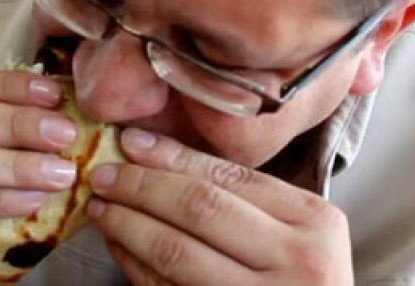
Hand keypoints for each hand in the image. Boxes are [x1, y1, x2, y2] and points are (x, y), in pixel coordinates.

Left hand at [86, 128, 352, 285]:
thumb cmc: (304, 283)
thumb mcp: (299, 236)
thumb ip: (248, 202)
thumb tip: (160, 157)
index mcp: (314, 221)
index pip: (229, 176)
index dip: (172, 156)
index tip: (131, 142)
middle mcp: (296, 259)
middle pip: (199, 207)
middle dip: (141, 186)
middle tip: (104, 175)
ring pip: (175, 251)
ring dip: (127, 225)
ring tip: (101, 208)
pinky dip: (135, 265)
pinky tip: (118, 246)